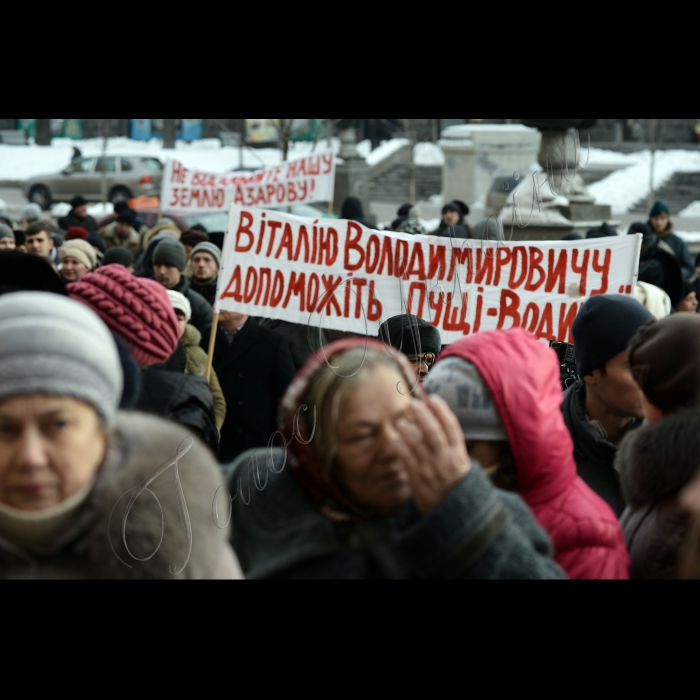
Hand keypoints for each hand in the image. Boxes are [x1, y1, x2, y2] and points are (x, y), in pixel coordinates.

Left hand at [394, 396, 471, 514]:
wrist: (453, 517)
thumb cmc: (455, 486)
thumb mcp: (462, 466)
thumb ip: (451, 446)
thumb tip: (436, 419)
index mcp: (459, 456)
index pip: (452, 428)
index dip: (442, 411)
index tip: (432, 398)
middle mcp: (446, 461)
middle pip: (433, 432)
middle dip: (422, 415)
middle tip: (412, 403)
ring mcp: (432, 471)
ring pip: (418, 444)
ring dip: (407, 429)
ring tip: (399, 420)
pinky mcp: (418, 481)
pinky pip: (407, 459)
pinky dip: (400, 447)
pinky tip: (394, 438)